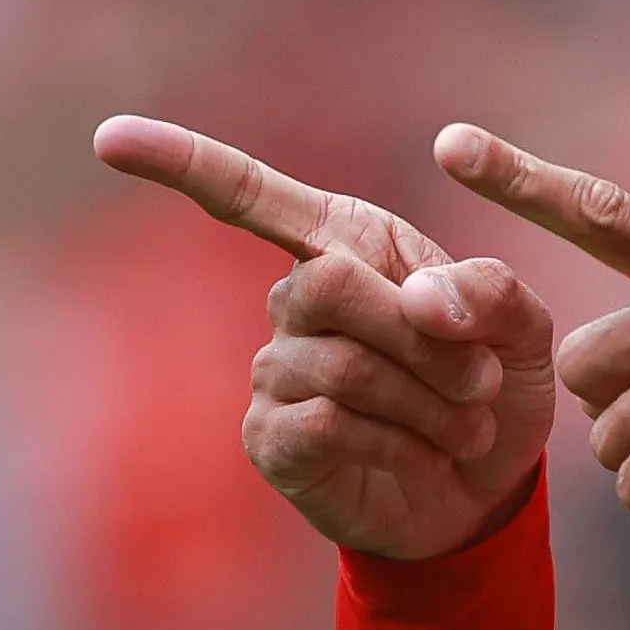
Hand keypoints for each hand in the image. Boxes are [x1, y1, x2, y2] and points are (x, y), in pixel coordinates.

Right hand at [93, 115, 556, 560]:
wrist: (485, 493)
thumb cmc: (492, 390)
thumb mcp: (520, 331)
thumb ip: (489, 291)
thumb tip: (422, 300)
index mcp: (346, 242)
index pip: (249, 194)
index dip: (181, 162)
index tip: (110, 137)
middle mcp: (293, 298)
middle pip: (330, 283)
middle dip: (423, 340)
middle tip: (481, 381)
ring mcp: (274, 369)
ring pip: (343, 366)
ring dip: (429, 403)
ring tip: (466, 426)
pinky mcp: (271, 438)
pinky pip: (329, 424)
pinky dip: (400, 442)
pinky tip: (422, 455)